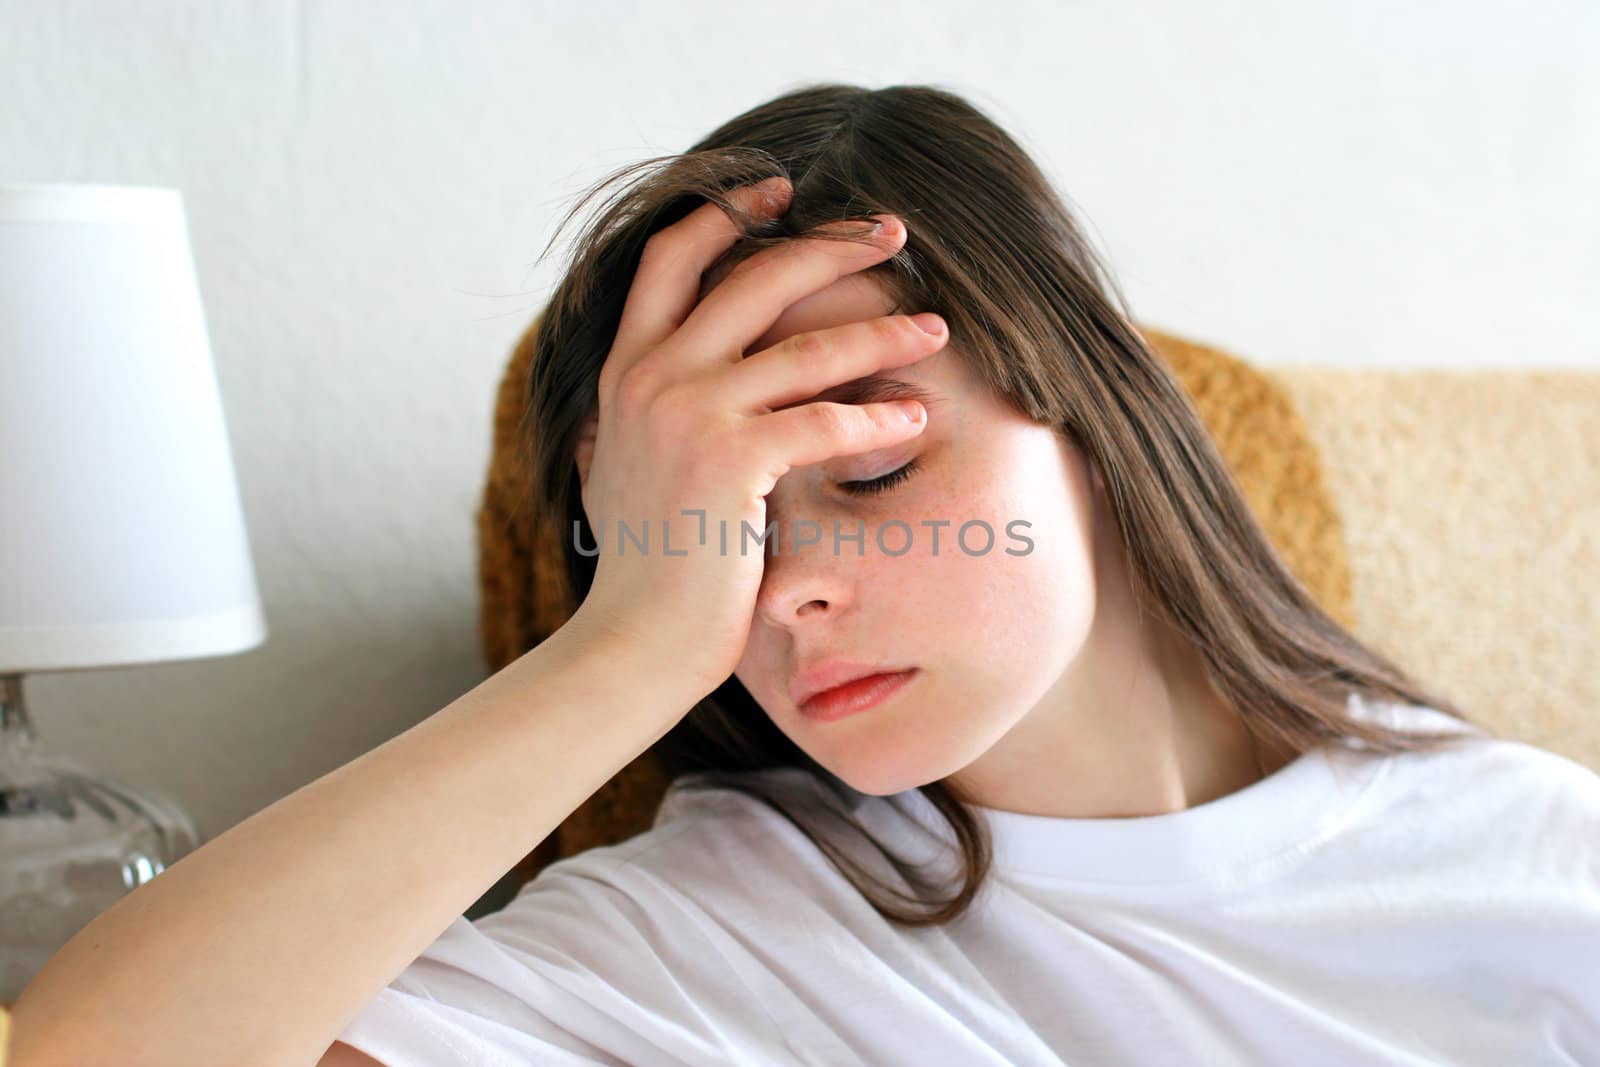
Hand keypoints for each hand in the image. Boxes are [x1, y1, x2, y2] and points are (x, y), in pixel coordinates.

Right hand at [568, 177, 945, 695]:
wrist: (632, 642)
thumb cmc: (646, 567)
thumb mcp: (623, 466)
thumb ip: (638, 413)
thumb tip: (657, 383)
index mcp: (624, 369)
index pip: (671, 257)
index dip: (729, 212)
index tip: (786, 190)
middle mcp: (650, 376)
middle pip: (753, 276)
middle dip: (830, 246)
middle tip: (893, 233)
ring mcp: (687, 413)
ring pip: (804, 347)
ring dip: (881, 332)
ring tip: (937, 326)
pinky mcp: (729, 460)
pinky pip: (825, 420)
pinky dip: (879, 417)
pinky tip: (918, 416)